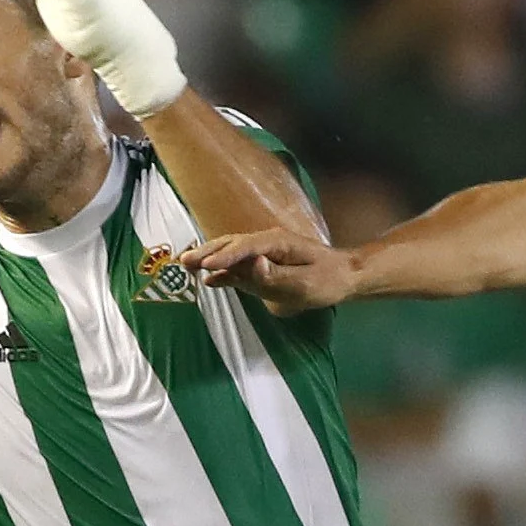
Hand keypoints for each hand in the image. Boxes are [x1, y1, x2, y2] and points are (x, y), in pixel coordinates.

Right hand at [181, 227, 353, 312]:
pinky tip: (208, 280)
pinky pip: (238, 267)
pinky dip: (222, 272)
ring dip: (209, 258)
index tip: (206, 265)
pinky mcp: (263, 266)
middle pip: (232, 244)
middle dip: (207, 252)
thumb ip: (276, 275)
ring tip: (186, 264)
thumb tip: (254, 264)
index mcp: (278, 242)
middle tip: (183, 260)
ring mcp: (263, 254)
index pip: (246, 246)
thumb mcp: (305, 282)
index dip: (225, 256)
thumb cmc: (327, 280)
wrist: (343, 277)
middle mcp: (267, 243)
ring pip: (231, 252)